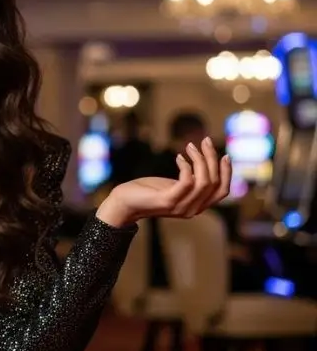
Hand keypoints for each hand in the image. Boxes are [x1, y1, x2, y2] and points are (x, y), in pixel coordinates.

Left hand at [98, 137, 230, 225]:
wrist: (124, 203)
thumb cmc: (148, 191)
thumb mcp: (174, 185)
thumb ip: (191, 180)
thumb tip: (205, 161)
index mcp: (197, 206)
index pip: (223, 191)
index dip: (227, 172)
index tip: (224, 154)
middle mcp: (193, 210)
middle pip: (215, 182)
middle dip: (212, 158)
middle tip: (204, 141)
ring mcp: (181, 207)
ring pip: (204, 181)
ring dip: (200, 159)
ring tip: (190, 146)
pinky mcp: (168, 201)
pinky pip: (187, 182)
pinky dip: (186, 166)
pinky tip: (179, 157)